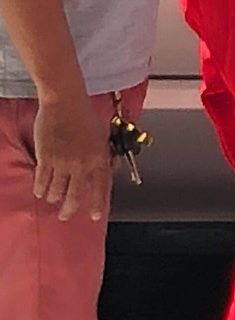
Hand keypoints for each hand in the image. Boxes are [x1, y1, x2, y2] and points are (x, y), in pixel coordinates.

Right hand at [32, 96, 110, 222]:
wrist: (65, 104)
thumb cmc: (85, 116)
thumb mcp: (103, 136)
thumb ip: (105, 154)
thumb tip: (109, 169)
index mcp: (99, 158)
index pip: (101, 187)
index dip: (97, 203)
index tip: (94, 216)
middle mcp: (82, 164)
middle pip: (76, 195)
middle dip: (69, 209)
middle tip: (65, 215)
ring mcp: (63, 163)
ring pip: (57, 191)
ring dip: (54, 198)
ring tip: (52, 199)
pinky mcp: (46, 159)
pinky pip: (42, 181)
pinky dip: (40, 188)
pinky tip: (40, 191)